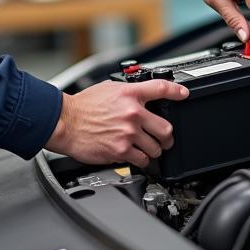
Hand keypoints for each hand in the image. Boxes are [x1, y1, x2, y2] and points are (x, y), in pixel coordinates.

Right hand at [44, 79, 188, 167]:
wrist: (65, 122)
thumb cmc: (82, 107)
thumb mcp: (107, 89)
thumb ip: (126, 93)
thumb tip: (138, 96)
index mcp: (129, 94)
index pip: (160, 88)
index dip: (177, 91)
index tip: (184, 94)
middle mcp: (132, 113)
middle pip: (166, 128)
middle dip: (167, 136)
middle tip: (164, 139)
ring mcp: (128, 133)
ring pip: (156, 147)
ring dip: (154, 150)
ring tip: (148, 149)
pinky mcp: (121, 150)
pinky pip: (142, 159)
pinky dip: (142, 160)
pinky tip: (135, 155)